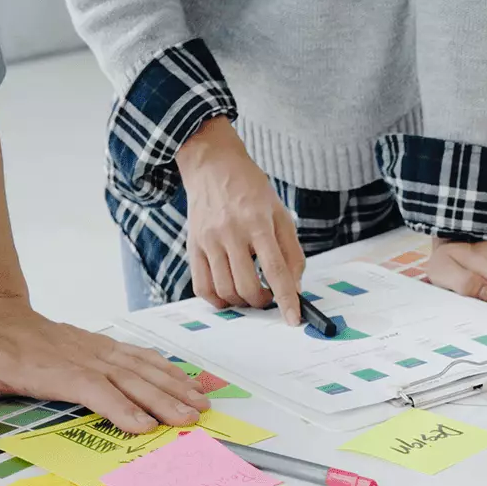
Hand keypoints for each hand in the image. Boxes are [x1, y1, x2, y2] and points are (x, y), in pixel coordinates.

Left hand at [0, 293, 210, 439]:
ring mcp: (93, 349)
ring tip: (199, 404)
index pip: (90, 386)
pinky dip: (164, 368)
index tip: (144, 425)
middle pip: (126, 378)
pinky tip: (185, 380)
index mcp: (48, 368)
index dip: (118, 405)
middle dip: (161, 399)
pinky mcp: (101, 346)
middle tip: (189, 420)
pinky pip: (138, 356)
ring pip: (139, 366)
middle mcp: (78, 356)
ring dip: (171, 385)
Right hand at [175, 116, 304, 323]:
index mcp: (258, 222)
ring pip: (224, 290)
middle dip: (262, 301)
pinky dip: (217, 300)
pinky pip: (201, 286)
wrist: (213, 166)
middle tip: (268, 296)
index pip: (276, 269)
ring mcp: (208, 240)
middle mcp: (231, 232)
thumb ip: (291, 252)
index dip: (286, 299)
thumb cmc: (251, 190)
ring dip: (241, 302)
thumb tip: (293, 289)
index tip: (293, 319)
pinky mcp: (192, 245)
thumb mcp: (280, 214)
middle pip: (247, 285)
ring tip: (250, 293)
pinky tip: (229, 295)